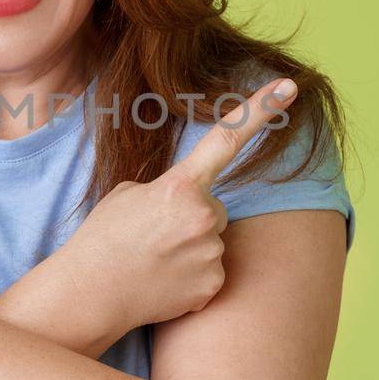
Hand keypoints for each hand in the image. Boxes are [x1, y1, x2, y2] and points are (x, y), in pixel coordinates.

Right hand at [55, 77, 297, 332]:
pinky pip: (211, 271)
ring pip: (213, 241)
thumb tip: (192, 207)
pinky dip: (191, 276)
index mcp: (180, 185)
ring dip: (191, 247)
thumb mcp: (128, 194)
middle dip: (192, 218)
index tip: (289, 86)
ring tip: (154, 259)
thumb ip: (169, 191)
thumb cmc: (102, 238)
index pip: (227, 139)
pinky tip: (163, 281)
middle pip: (215, 208)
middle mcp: (204, 216)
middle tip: (154, 235)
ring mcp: (211, 253)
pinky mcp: (212, 285)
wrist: (89, 293)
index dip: (261, 109)